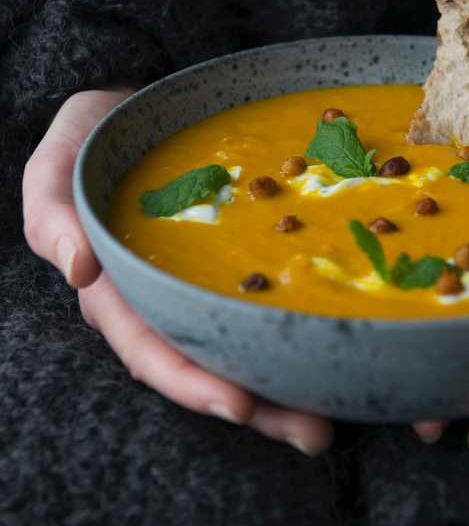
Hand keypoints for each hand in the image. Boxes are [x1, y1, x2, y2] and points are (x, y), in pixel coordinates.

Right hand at [23, 87, 333, 455]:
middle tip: (314, 431)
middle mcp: (163, 300)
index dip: (192, 381)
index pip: (152, 349)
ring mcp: (202, 283)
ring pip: (243, 341)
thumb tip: (78, 267)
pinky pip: (265, 298)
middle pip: (209, 363)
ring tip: (336, 410)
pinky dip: (298, 323)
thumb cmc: (90, 144)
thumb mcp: (56, 171)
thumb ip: (53, 216)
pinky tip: (337, 338)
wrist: (132, 114)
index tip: (240, 405)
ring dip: (287, 379)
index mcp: (117, 293)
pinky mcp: (234, 261)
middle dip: (259, 403)